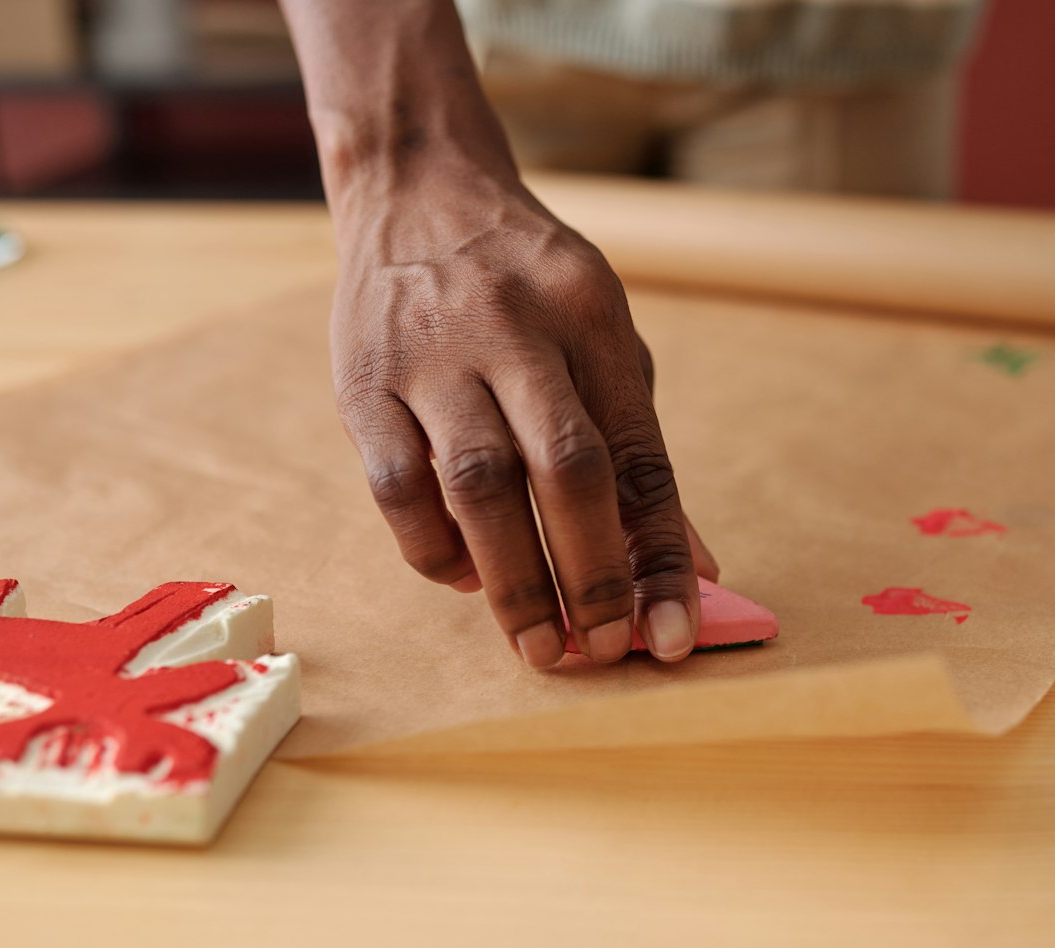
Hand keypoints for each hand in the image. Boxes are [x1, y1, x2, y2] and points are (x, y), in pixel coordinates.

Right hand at [329, 165, 714, 667]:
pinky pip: (397, 486)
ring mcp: (430, 352)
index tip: (675, 633)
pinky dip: (435, 549)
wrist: (418, 190)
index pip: (638, 452)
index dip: (661, 551)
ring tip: (540, 646)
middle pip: (564, 467)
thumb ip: (638, 451)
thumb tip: (693, 569)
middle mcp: (514, 326)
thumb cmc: (530, 288)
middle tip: (603, 650)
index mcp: (590, 313)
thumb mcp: (601, 341)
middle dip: (591, 573)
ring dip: (514, 580)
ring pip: (477, 483)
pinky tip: (466, 578)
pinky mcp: (361, 379)